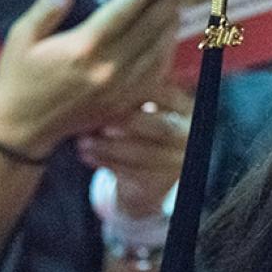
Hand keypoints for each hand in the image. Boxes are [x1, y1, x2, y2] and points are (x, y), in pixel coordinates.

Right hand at [0, 0, 182, 160]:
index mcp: (84, 46)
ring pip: (159, 47)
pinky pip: (157, 71)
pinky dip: (167, 49)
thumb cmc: (19, 78)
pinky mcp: (127, 101)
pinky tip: (170, 33)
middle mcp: (110, 66)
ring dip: (173, 21)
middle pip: (151, 25)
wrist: (23, 128)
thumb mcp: (21, 37)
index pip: (125, 8)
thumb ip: (47, 9)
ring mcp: (123, 86)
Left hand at [78, 84, 190, 216]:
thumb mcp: (138, 111)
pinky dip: (107, 163)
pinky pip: (134, 173)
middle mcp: (188, 135)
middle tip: (103, 125)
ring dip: (110, 148)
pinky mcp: (161, 182)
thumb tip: (99, 88)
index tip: (110, 92)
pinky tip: (87, 156)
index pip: (169, 96)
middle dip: (131, 124)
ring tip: (83, 142)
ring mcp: (178, 160)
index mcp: (185, 110)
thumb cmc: (135, 130)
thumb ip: (128, 98)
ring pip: (146, 154)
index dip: (140, 94)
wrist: (143, 177)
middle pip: (164, 127)